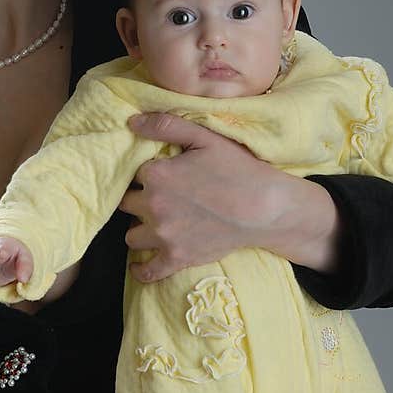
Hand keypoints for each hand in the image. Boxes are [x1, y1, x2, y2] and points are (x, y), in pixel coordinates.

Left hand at [121, 112, 341, 279]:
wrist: (265, 209)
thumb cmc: (238, 169)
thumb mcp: (205, 137)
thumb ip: (166, 125)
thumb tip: (131, 121)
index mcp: (156, 174)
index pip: (134, 173)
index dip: (148, 173)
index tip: (162, 175)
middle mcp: (153, 206)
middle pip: (128, 204)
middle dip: (140, 200)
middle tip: (161, 198)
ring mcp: (163, 235)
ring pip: (131, 235)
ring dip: (141, 229)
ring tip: (156, 224)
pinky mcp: (177, 258)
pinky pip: (148, 271)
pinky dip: (142, 269)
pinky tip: (140, 265)